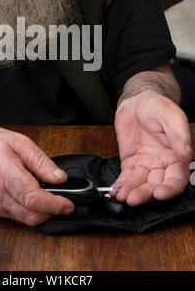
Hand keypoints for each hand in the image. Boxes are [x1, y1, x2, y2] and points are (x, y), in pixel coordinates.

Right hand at [0, 125, 74, 224]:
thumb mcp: (21, 143)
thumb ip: (42, 162)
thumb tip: (59, 179)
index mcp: (3, 174)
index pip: (33, 199)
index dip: (54, 205)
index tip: (68, 205)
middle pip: (31, 215)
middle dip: (52, 212)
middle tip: (64, 201)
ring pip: (25, 219)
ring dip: (41, 212)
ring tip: (47, 195)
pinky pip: (17, 217)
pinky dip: (28, 210)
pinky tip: (30, 196)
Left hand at [111, 91, 192, 205]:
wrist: (138, 102)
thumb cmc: (158, 107)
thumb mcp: (171, 116)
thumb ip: (179, 135)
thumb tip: (186, 154)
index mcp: (177, 158)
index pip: (176, 180)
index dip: (169, 189)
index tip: (159, 193)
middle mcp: (162, 165)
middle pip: (156, 186)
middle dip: (145, 194)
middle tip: (134, 198)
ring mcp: (146, 165)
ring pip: (140, 184)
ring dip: (131, 192)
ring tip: (122, 196)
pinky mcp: (131, 163)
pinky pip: (126, 177)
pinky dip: (121, 185)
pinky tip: (115, 191)